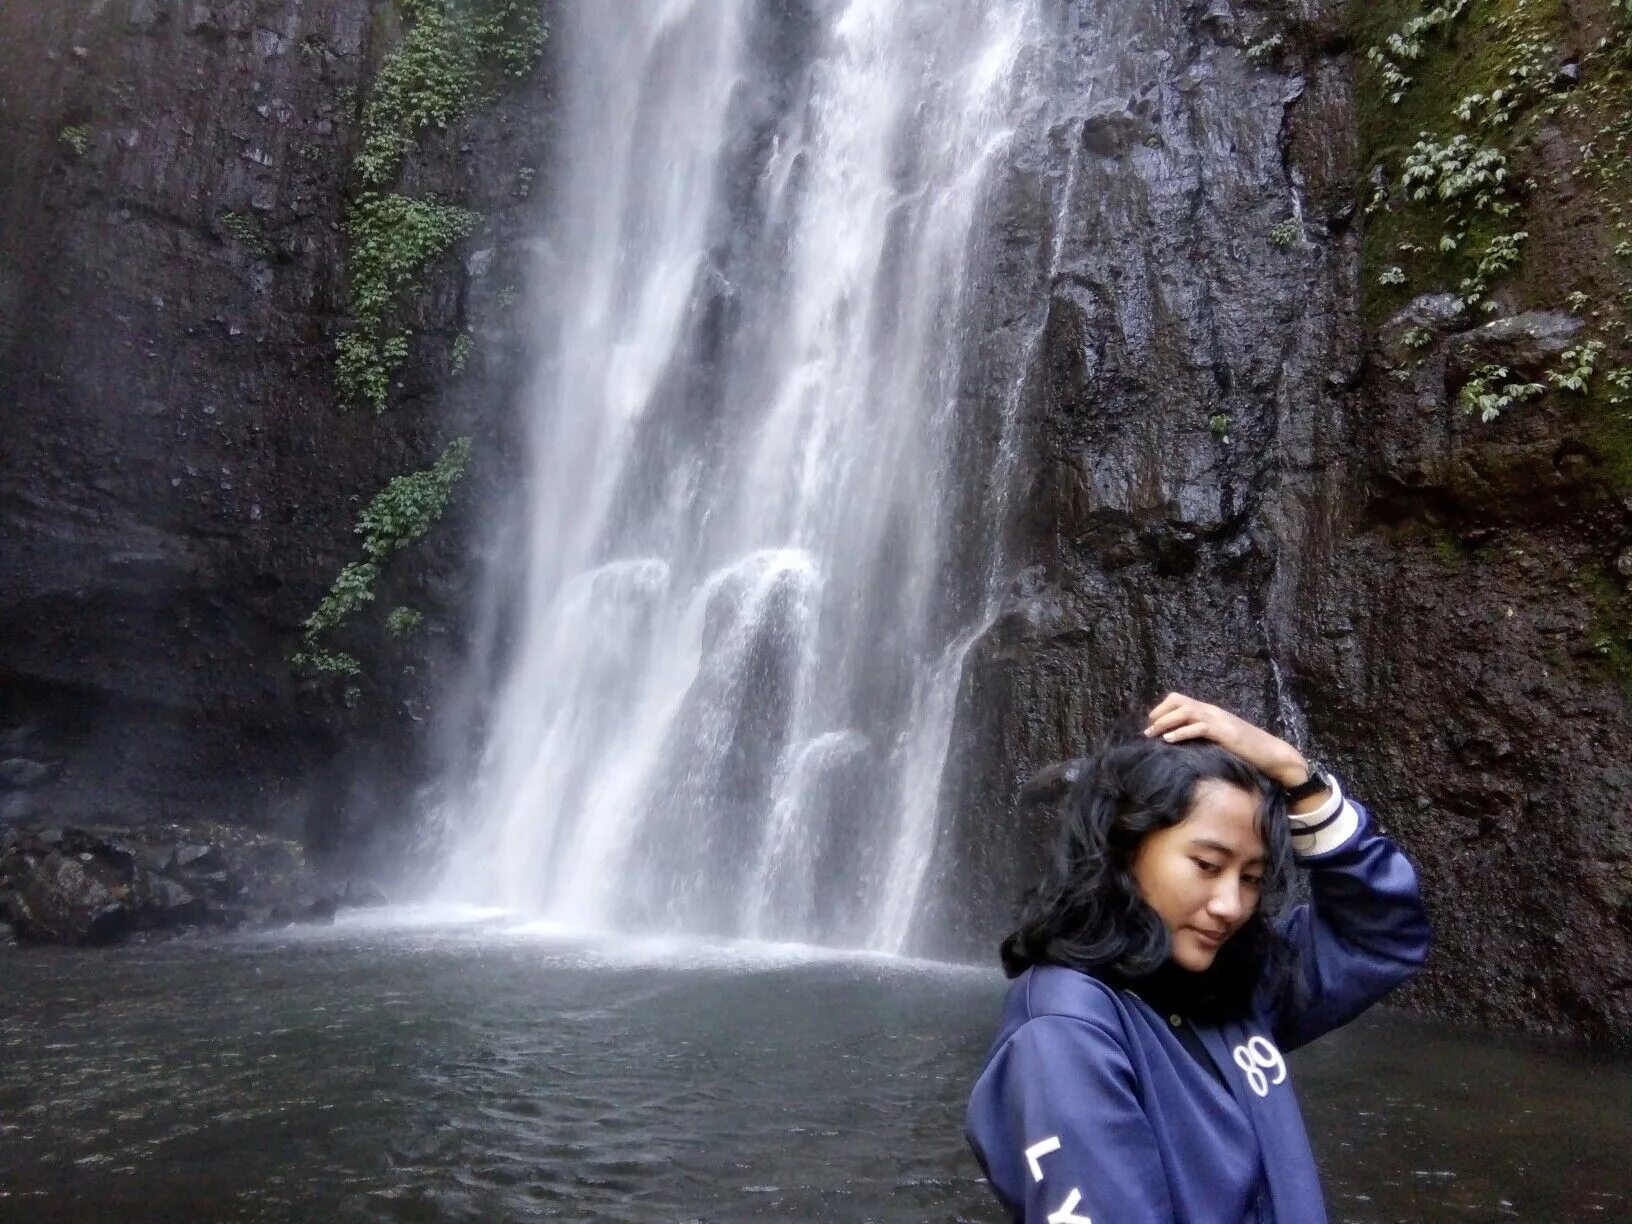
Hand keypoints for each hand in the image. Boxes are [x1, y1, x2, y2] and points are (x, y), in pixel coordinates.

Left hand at [1143, 692, 1308, 788]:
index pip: (1181, 699)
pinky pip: (1198, 727)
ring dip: (1165, 722)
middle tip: (1148, 731)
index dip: (1162, 709)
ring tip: (1153, 734)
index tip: (1152, 724)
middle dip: (1159, 713)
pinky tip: (1169, 740)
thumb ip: (1204, 735)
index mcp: (1211, 712)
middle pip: (1179, 701)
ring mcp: (1219, 720)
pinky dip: (1181, 732)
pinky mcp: (1225, 732)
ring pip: (1186, 711)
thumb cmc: (1247, 750)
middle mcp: (1213, 711)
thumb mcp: (1220, 739)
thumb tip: (1183, 742)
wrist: (1272, 754)